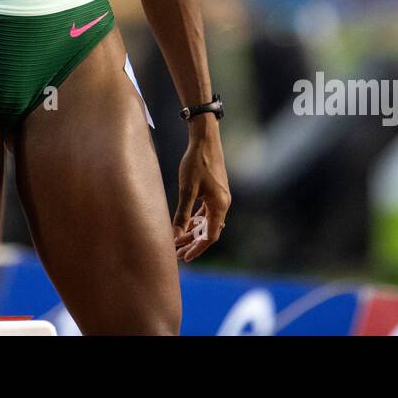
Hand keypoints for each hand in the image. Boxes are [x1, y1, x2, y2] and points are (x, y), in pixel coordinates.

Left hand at [172, 118, 230, 262]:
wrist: (205, 140)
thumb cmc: (196, 162)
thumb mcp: (187, 190)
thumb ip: (182, 214)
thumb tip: (175, 236)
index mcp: (219, 206)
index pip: (210, 236)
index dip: (197, 248)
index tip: (184, 258)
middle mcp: (222, 204)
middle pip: (208, 231)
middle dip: (192, 243)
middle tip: (176, 253)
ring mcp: (219, 198)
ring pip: (206, 222)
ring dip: (192, 232)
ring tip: (177, 241)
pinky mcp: (214, 192)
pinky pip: (206, 212)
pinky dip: (195, 221)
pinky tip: (184, 225)